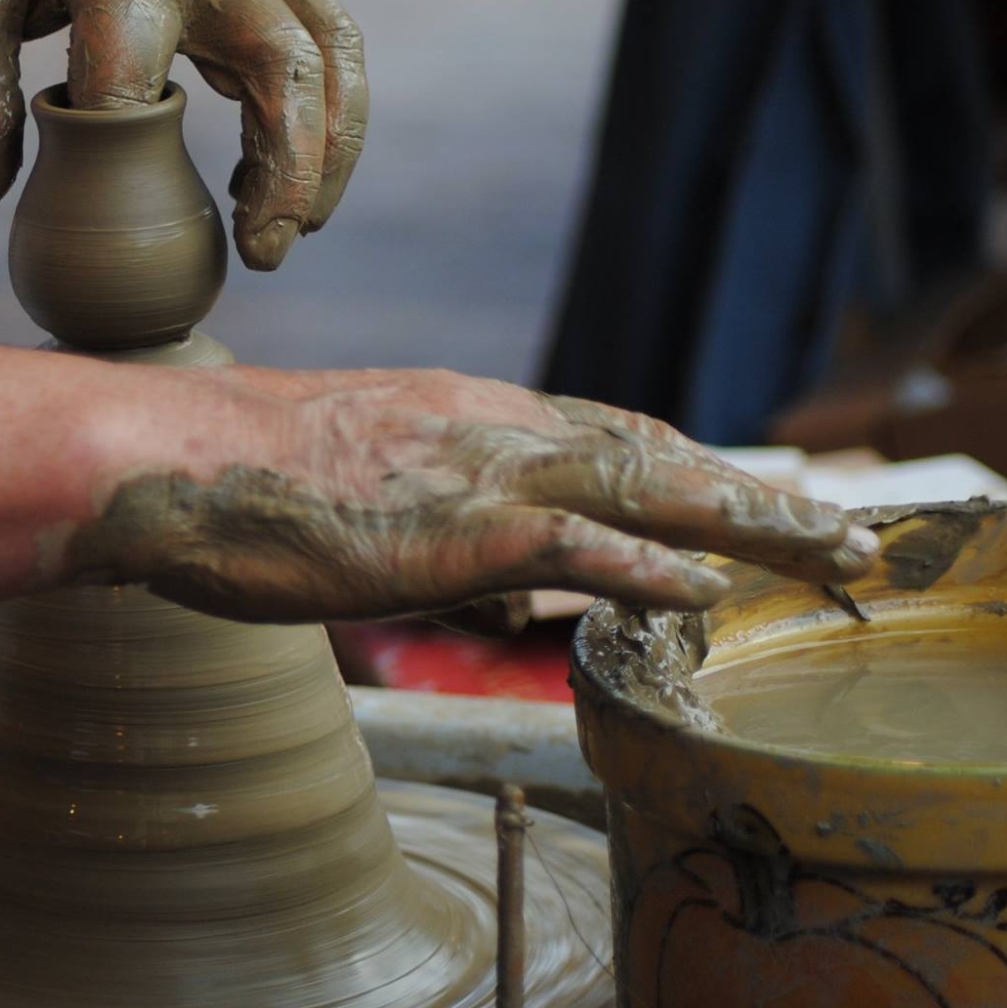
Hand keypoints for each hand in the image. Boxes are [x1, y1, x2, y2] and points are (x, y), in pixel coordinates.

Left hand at [0, 0, 365, 269]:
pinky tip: (285, 190)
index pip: (130, 72)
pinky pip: (331, 48)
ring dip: (330, 151)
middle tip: (260, 254)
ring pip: (329, 54)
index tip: (82, 199)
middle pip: (281, 63)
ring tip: (292, 235)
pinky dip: (331, 120)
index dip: (112, 151)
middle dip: (286, 167)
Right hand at [65, 369, 878, 623]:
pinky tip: (715, 594)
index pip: (602, 432)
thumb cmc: (226, 475)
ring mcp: (480, 469)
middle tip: (838, 529)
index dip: (684, 465)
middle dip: (753, 490)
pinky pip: (586, 546)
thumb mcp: (339, 481)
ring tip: (832, 553)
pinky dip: (658, 568)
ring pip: (652, 483)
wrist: (168, 456)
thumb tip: (458, 570)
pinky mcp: (460, 524)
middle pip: (655, 449)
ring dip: (751, 519)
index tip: (742, 491)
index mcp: (459, 413)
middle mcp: (490, 426)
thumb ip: (412, 513)